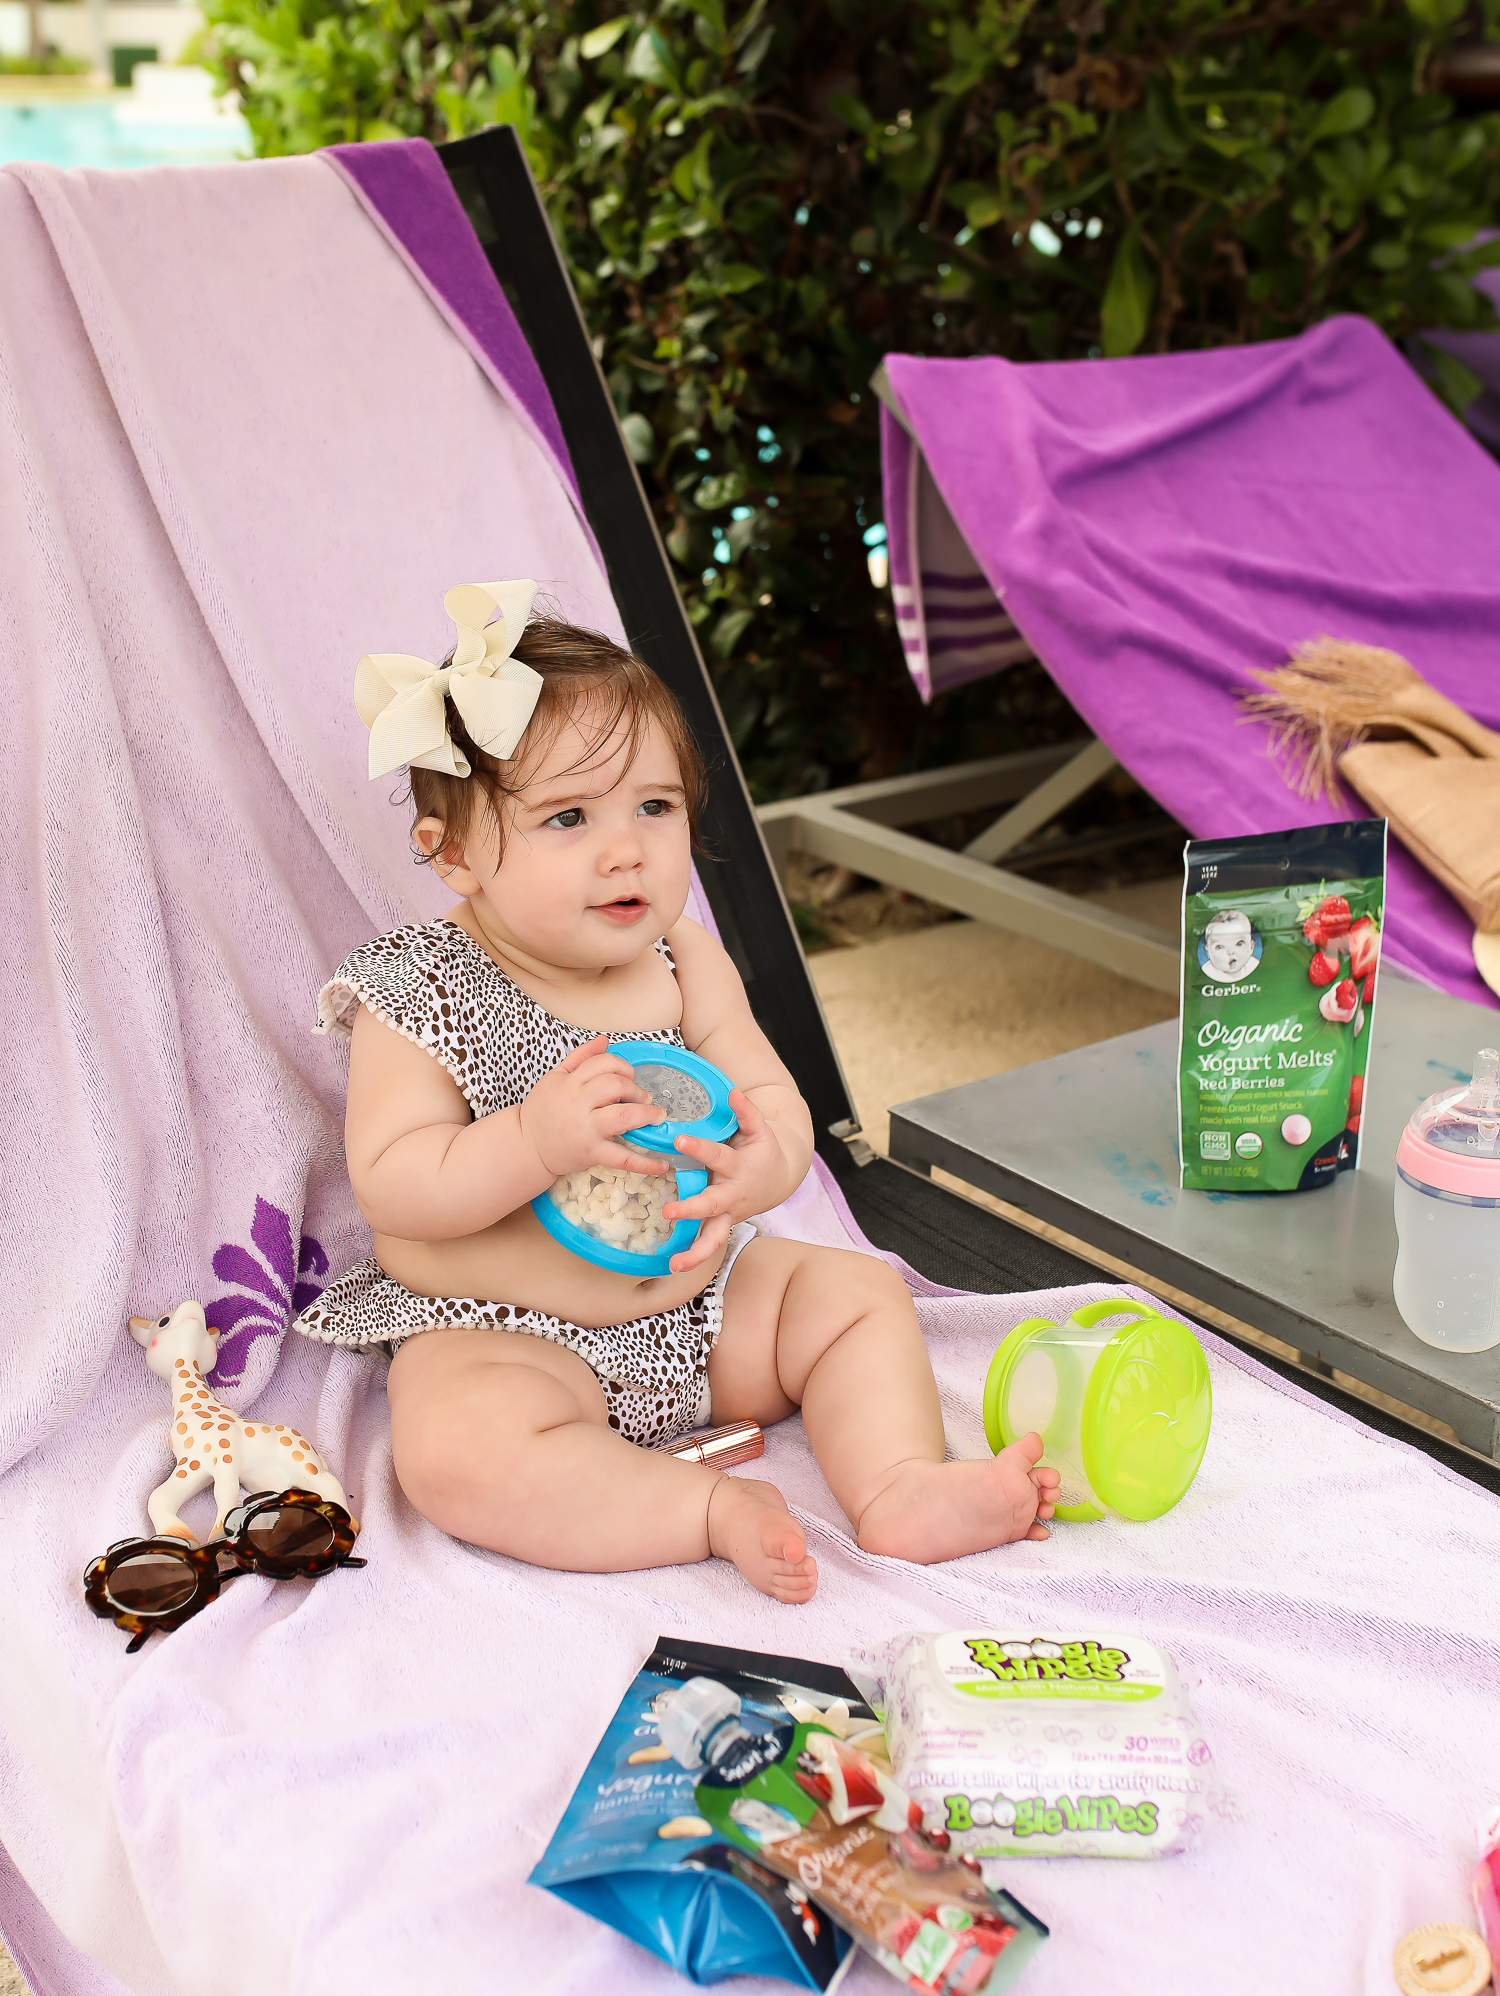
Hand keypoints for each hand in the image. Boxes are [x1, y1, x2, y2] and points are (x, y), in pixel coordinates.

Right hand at [517, 1037, 668, 1179]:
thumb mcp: (555, 1078)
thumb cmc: (541, 1111)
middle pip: (617, 1084)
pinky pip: (622, 1158)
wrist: (525, 1146)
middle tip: (642, 1097)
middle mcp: (577, 1102)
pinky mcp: (591, 1152)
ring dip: (647, 1113)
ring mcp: (586, 1128)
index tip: (629, 1077)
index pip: (604, 1063)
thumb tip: (604, 1040)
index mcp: (569, 1082)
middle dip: (636, 1089)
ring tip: (656, 1116)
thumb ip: (580, 1057)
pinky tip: (662, 1164)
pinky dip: (645, 1163)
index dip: (623, 1067)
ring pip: (624, 1114)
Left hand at [662, 1088, 786, 1274]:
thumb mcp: (759, 1129)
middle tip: (670, 1210)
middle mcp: (732, 1194)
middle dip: (691, 1208)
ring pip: (714, 1237)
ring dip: (694, 1251)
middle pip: (712, 1204)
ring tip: (675, 1263)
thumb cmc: (761, 1151)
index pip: (718, 1155)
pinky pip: (708, 1244)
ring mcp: (727, 1213)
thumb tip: (732, 1092)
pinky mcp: (722, 1225)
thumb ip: (746, 1112)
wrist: (780, 1179)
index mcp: (739, 1166)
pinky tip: (671, 1265)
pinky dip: (692, 1256)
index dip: (700, 1147)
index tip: (680, 1138)